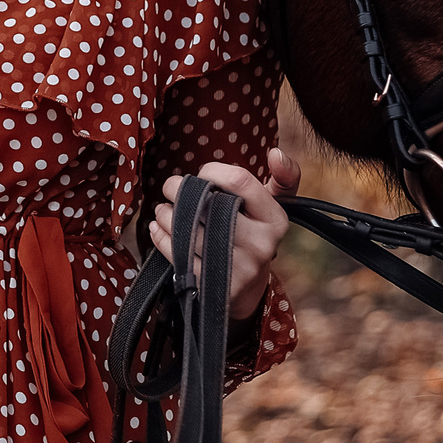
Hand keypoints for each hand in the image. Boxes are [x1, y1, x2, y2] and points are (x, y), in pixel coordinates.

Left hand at [149, 147, 297, 319]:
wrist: (248, 289)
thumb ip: (282, 177)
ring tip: (164, 209)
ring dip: (167, 214)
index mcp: (275, 220)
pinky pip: (178, 256)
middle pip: (208, 205)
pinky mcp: (213, 287)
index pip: (238, 180)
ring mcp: (237, 268)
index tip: (203, 174)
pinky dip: (162, 237)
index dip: (212, 171)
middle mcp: (260, 245)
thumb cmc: (255, 234)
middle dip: (180, 190)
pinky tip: (159, 227)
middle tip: (171, 187)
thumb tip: (277, 153)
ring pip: (189, 231)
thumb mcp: (274, 207)